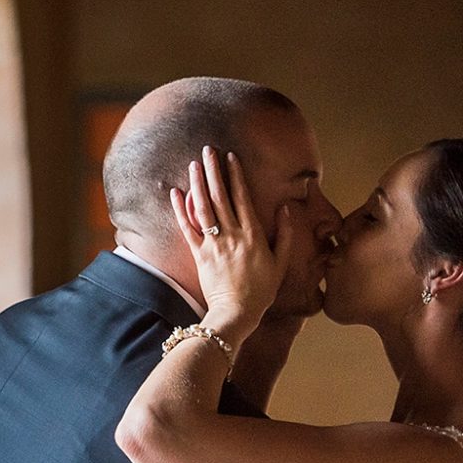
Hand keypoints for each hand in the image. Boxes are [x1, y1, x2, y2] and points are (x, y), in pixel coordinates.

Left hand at [171, 146, 293, 330]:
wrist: (236, 312)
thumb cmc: (261, 290)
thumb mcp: (281, 262)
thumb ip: (285, 234)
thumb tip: (286, 208)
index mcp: (253, 234)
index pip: (242, 197)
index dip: (236, 175)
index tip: (230, 157)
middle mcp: (232, 234)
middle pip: (220, 196)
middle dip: (213, 171)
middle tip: (208, 150)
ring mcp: (213, 244)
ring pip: (203, 208)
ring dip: (197, 184)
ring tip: (193, 165)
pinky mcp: (199, 255)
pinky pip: (187, 229)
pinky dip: (180, 210)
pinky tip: (175, 193)